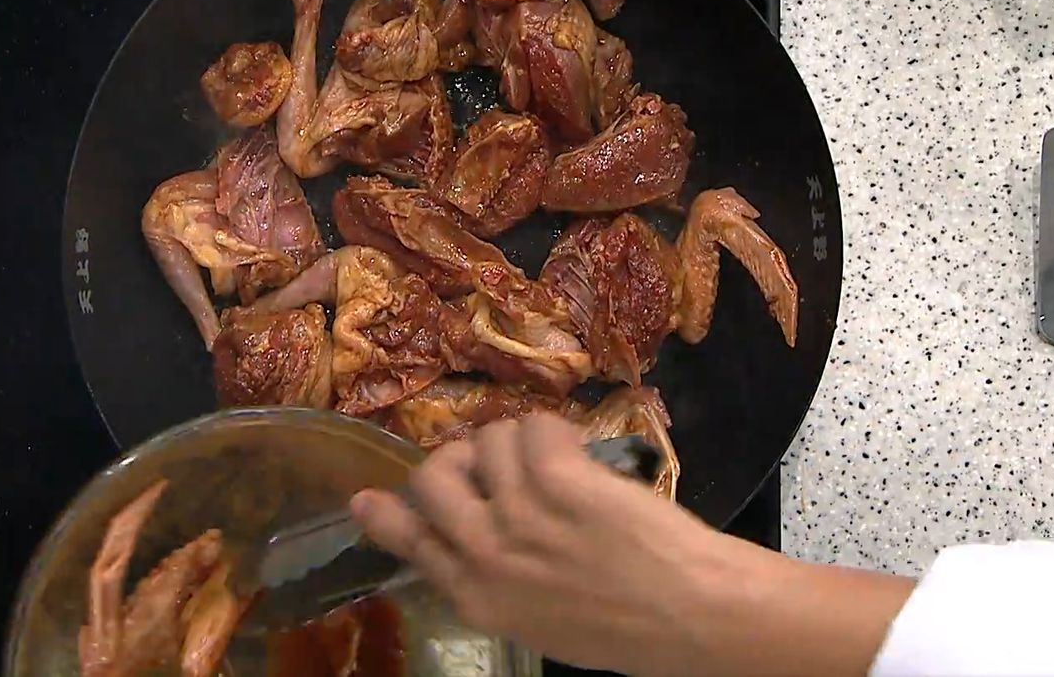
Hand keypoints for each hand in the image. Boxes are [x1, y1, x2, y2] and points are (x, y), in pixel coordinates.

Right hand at [349, 413, 759, 675]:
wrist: (690, 616)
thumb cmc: (627, 627)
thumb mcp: (541, 620)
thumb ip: (497, 582)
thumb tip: (471, 543)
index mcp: (479, 599)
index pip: (413, 547)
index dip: (387, 517)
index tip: (364, 499)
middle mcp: (486, 554)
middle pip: (433, 480)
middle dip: (456, 460)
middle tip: (492, 463)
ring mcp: (519, 513)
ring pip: (486, 442)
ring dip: (517, 442)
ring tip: (555, 464)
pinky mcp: (557, 478)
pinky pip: (533, 427)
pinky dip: (553, 430)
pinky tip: (576, 450)